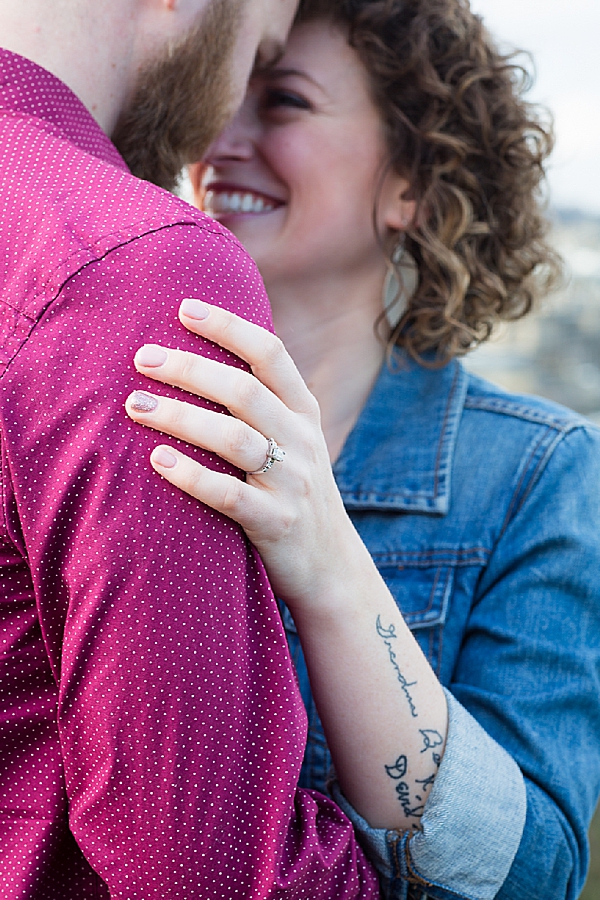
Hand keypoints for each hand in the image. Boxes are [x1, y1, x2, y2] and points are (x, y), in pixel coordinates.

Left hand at [125, 298, 364, 612]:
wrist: (331, 566)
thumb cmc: (294, 492)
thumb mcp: (295, 441)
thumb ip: (263, 403)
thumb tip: (200, 356)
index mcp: (304, 412)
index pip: (271, 354)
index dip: (229, 326)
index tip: (184, 307)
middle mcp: (302, 440)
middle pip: (244, 390)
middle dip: (189, 369)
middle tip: (142, 358)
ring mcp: (293, 482)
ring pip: (234, 438)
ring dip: (180, 417)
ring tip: (136, 404)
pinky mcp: (277, 523)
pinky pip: (230, 494)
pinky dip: (192, 475)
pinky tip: (159, 460)